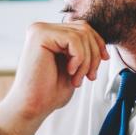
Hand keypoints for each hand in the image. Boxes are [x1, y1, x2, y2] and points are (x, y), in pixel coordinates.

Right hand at [0, 20, 107, 134]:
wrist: (32, 106)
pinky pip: (74, 39)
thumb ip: (82, 49)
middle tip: (89, 76)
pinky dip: (79, 58)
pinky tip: (69, 71)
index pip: (82, 28)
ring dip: (87, 61)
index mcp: (49, 34)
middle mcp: (42, 29)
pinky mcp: (40, 36)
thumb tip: (100, 40)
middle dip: (94, 54)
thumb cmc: (49, 91)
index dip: (98, 44)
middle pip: (84, 29)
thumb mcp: (73, 65)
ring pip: (81, 34)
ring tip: (77, 79)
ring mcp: (40, 30)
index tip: (103, 60)